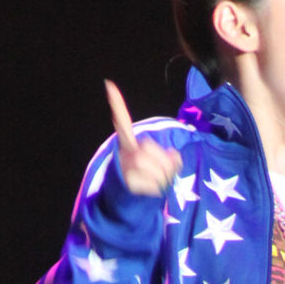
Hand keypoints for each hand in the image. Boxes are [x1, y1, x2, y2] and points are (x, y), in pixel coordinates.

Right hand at [104, 80, 181, 195]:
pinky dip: (158, 188)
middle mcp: (124, 152)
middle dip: (165, 162)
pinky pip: (153, 184)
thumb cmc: (149, 176)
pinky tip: (151, 189)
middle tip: (163, 171)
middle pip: (149, 148)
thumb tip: (176, 157)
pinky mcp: (128, 182)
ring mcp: (124, 167)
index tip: (108, 84)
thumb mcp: (163, 162)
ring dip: (165, 177)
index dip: (116, 104)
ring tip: (159, 181)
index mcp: (130, 143)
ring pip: (155, 168)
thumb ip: (173, 157)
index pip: (122, 120)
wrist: (130, 199)